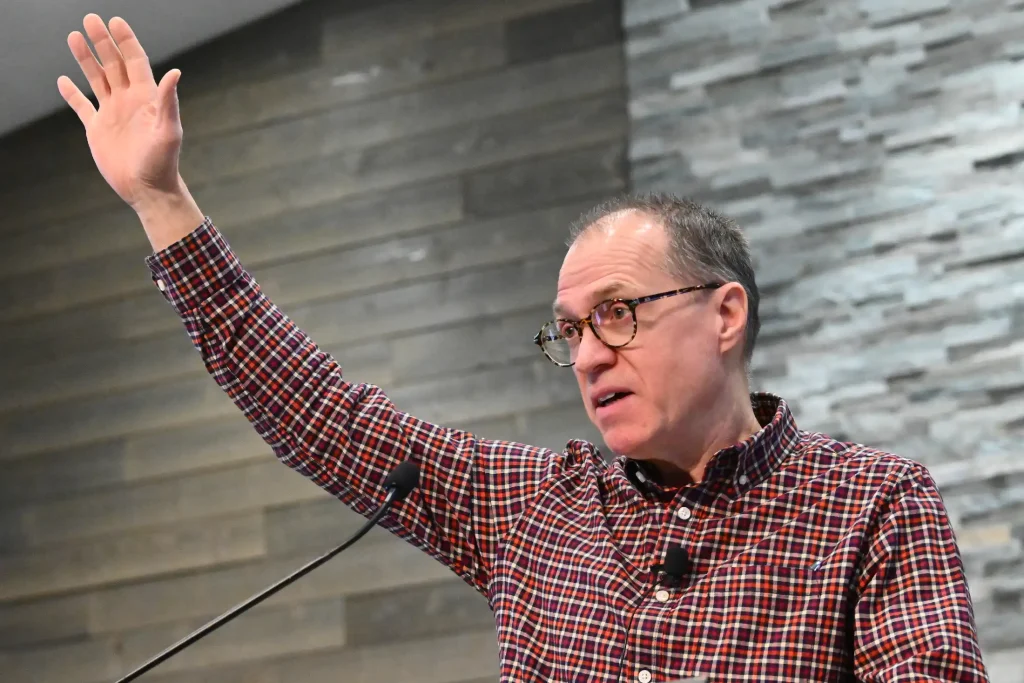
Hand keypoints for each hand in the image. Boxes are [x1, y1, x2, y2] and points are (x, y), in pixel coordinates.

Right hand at [57, 14, 183, 210]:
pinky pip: (81, 106)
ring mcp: (112, 113)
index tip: (115, 21)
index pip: (135, 61)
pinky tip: (64, 80)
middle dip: (103, 41)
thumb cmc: (162, 163)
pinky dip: (72, 93)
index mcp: (146, 98)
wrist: (147, 190)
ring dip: (86, 59)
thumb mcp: (168, 132)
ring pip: (96, 78)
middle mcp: (128, 101)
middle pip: (113, 64)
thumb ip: (168, 102)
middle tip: (90, 19)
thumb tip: (174, 72)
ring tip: (75, 37)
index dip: (126, 41)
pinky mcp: (97, 129)